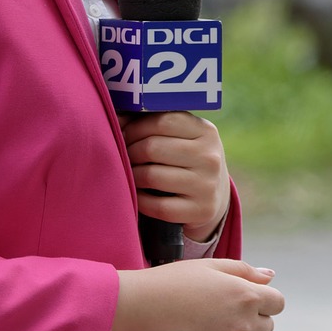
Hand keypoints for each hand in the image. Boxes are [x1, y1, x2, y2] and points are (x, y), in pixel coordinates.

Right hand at [110, 258, 283, 330]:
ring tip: (203, 324)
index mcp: (246, 296)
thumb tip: (271, 277)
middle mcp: (243, 325)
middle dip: (252, 318)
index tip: (244, 297)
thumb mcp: (210, 266)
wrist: (138, 311)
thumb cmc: (172, 282)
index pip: (278, 303)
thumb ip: (245, 271)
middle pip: (267, 327)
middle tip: (220, 310)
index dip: (263, 299)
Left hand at [120, 111, 230, 240]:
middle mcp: (210, 157)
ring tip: (130, 173)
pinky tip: (138, 194)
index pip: (161, 121)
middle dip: (130, 151)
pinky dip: (140, 200)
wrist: (214, 195)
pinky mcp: (200, 211)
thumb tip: (117, 119)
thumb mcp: (182, 135)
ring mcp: (206, 186)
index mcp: (206, 131)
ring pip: (151, 176)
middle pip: (152, 148)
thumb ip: (154, 123)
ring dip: (132, 175)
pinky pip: (157, 206)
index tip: (124, 134)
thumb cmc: (186, 157)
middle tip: (124, 156)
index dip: (135, 127)